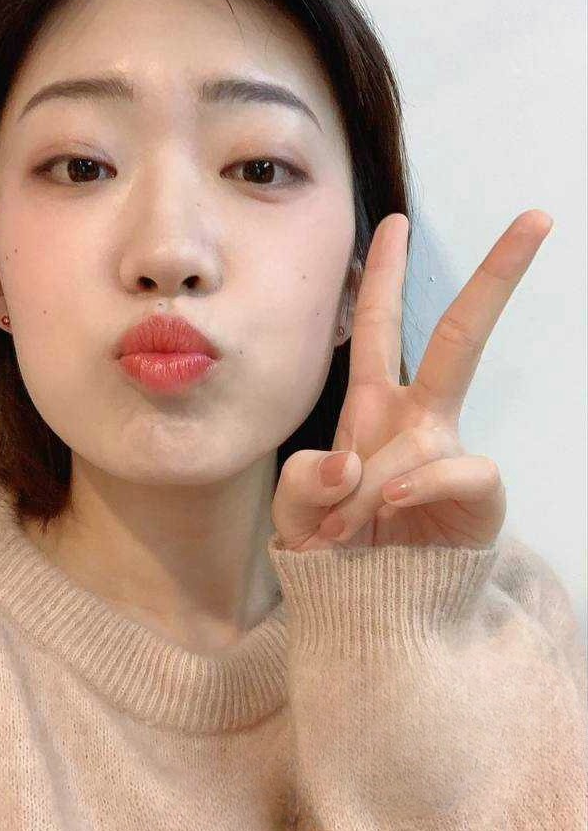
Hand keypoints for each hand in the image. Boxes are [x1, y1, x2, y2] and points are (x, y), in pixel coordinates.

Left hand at [271, 210, 553, 551]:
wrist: (371, 611)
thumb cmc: (334, 551)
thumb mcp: (296, 511)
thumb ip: (307, 481)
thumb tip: (353, 462)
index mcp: (373, 407)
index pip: (378, 326)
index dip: (383, 275)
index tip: (392, 220)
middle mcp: (419, 420)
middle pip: (460, 336)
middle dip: (497, 277)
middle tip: (535, 219)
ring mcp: (452, 455)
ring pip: (431, 426)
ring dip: (374, 478)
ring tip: (343, 529)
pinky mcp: (480, 496)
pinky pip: (456, 469)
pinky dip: (418, 483)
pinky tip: (392, 503)